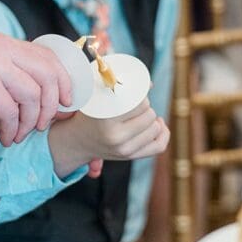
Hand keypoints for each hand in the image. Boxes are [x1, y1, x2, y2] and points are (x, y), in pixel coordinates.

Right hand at [0, 33, 71, 145]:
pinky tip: (5, 137)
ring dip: (30, 121)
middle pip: (48, 74)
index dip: (63, 80)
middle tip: (45, 124)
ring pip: (33, 95)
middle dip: (53, 103)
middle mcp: (2, 49)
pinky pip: (12, 111)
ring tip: (20, 134)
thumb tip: (37, 99)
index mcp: (3, 43)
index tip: (66, 101)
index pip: (48, 56)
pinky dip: (12, 128)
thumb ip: (6, 74)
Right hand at [48, 99, 169, 177]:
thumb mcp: (97, 98)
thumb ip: (120, 88)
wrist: (77, 142)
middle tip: (136, 104)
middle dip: (146, 106)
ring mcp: (125, 150)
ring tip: (142, 113)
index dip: (140, 95)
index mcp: (107, 120)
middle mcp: (116, 138)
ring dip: (152, 118)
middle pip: (149, 115)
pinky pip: (159, 146)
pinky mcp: (132, 157)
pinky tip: (159, 124)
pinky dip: (164, 133)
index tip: (133, 93)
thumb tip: (151, 84)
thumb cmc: (89, 114)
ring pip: (156, 128)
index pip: (140, 103)